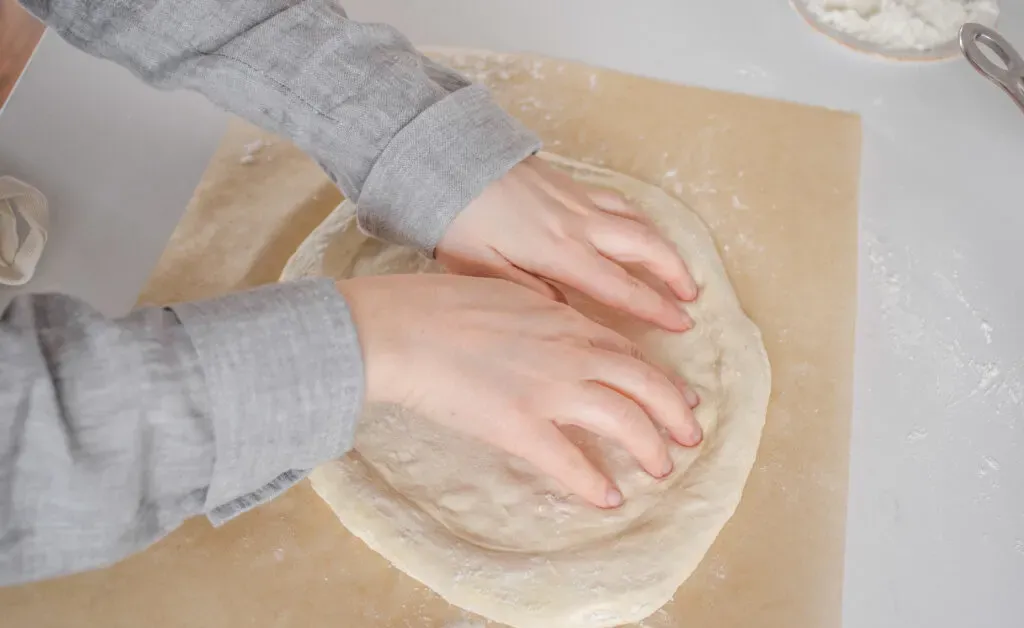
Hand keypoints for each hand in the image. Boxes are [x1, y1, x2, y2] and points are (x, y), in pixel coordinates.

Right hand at [338, 274, 701, 508]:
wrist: (404, 329)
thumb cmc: (440, 306)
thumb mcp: (505, 293)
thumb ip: (540, 312)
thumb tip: (556, 323)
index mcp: (563, 320)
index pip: (625, 351)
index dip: (658, 376)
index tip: (676, 394)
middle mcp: (569, 352)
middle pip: (643, 383)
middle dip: (674, 411)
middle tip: (690, 435)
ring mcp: (549, 389)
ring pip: (622, 419)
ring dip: (649, 446)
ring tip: (661, 467)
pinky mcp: (521, 426)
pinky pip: (569, 461)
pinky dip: (594, 482)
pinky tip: (608, 498)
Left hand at [437, 156, 697, 331]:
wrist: (448, 161)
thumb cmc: (458, 221)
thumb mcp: (482, 269)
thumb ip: (528, 292)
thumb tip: (566, 310)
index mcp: (558, 252)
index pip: (620, 286)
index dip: (654, 307)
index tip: (682, 324)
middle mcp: (578, 224)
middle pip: (644, 247)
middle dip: (674, 273)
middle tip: (692, 299)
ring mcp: (577, 200)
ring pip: (636, 220)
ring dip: (663, 245)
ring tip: (678, 269)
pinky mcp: (569, 183)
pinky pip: (617, 201)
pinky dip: (638, 217)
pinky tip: (639, 228)